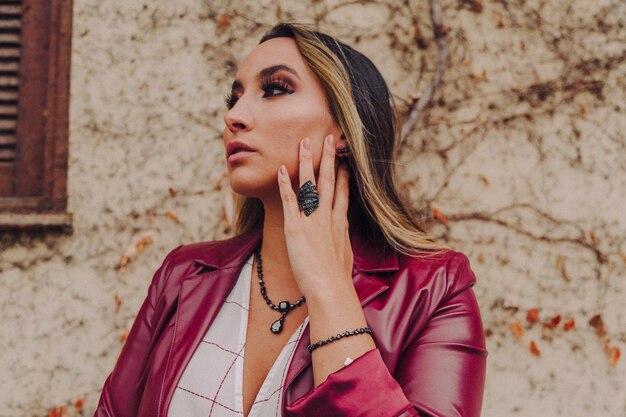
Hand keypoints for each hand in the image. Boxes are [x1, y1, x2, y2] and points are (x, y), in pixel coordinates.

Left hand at [276, 134, 353, 298]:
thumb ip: (340, 243)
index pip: (343, 192)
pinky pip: (289, 200)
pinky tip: (280, 168)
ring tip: (305, 143)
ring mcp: (312, 219)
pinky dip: (284, 183)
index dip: (344, 174)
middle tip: (330, 138)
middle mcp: (328, 216)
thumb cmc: (336, 280)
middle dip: (329, 158)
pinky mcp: (296, 227)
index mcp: (340, 223)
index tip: (344, 160)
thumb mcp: (344, 257)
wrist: (330, 288)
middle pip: (330, 180)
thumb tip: (340, 241)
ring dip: (307, 162)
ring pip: (310, 183)